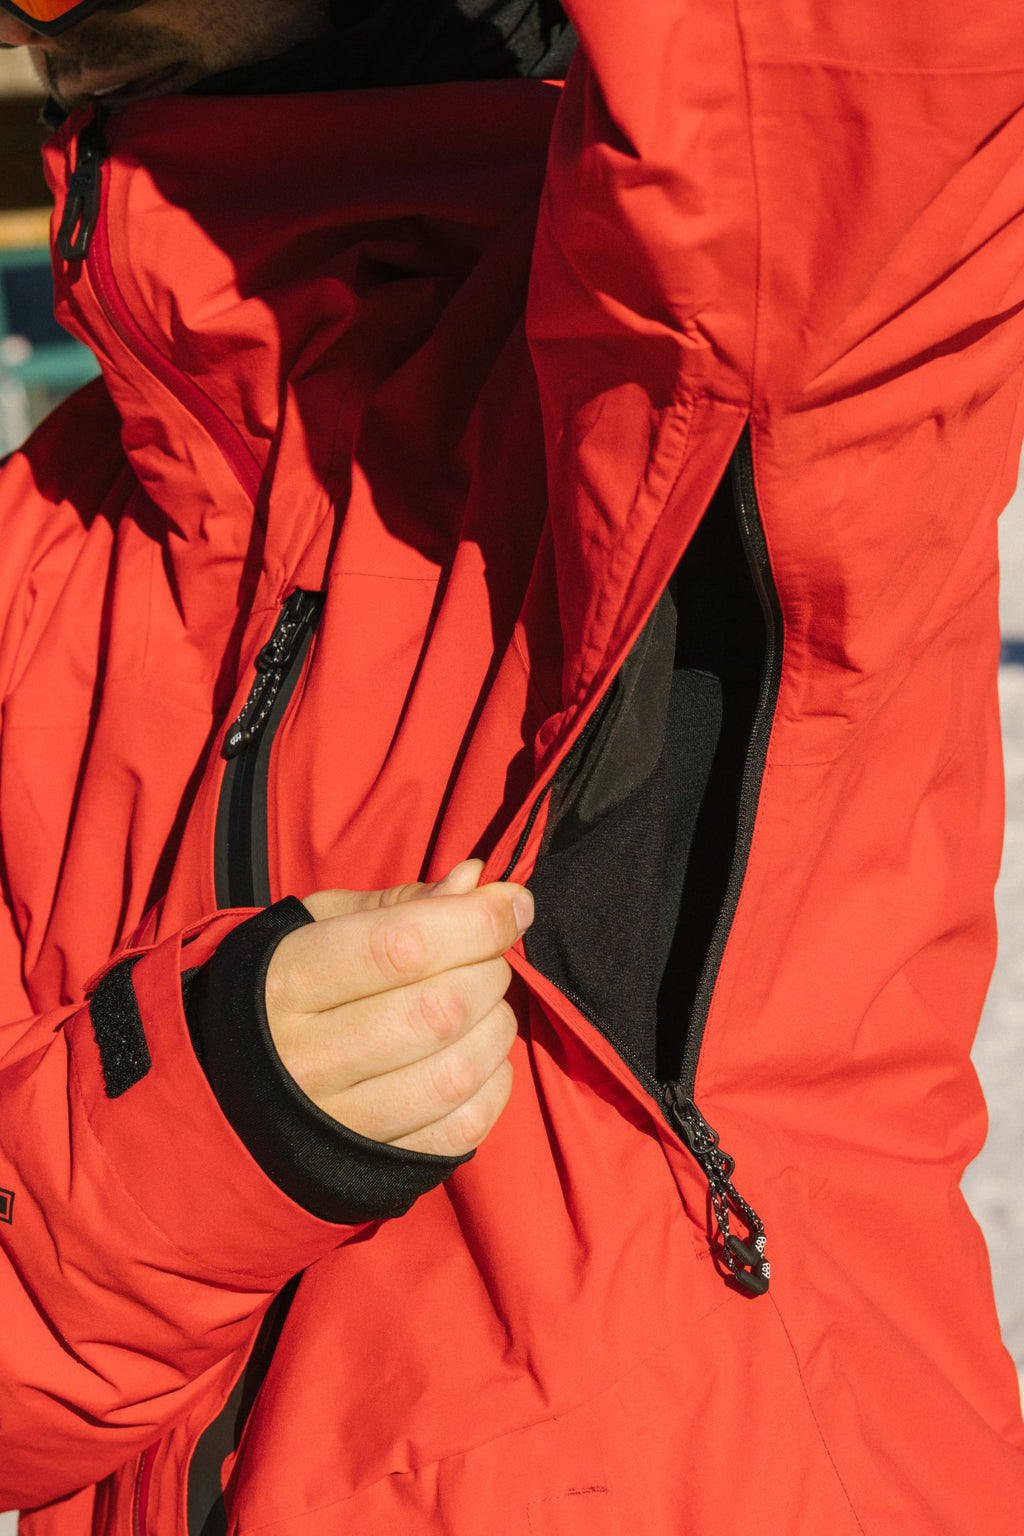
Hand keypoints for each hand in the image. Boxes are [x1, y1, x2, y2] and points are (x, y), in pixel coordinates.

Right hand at [264, 861, 532, 1156]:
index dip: (475, 922)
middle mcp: (303, 1058)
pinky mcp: (372, 1165)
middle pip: (436, 1011)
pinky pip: (461, 1129)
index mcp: (286, 983)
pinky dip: (493, 1085)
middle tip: (487, 956)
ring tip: (487, 1004)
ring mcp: (336, 1122)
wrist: (227, 1089)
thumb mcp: (319, 927)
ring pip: (455, 1073)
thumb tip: (478, 882)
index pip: (400, 947)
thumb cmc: (287, 989)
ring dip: (496, 1028)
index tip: (513, 903)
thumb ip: (400, 905)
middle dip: (488, 971)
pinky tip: (480, 1057)